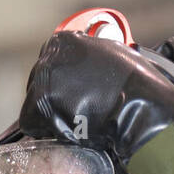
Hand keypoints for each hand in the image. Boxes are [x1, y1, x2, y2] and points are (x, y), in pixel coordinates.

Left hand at [20, 30, 173, 160]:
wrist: (141, 108)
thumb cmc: (136, 83)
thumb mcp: (113, 53)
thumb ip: (90, 54)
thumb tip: (86, 62)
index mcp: (63, 41)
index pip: (49, 63)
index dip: (61, 82)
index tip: (72, 94)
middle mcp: (48, 56)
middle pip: (39, 82)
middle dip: (53, 98)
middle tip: (76, 112)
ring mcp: (44, 80)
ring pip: (35, 104)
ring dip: (51, 115)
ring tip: (76, 123)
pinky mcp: (42, 106)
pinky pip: (32, 123)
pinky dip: (46, 131)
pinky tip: (67, 132)